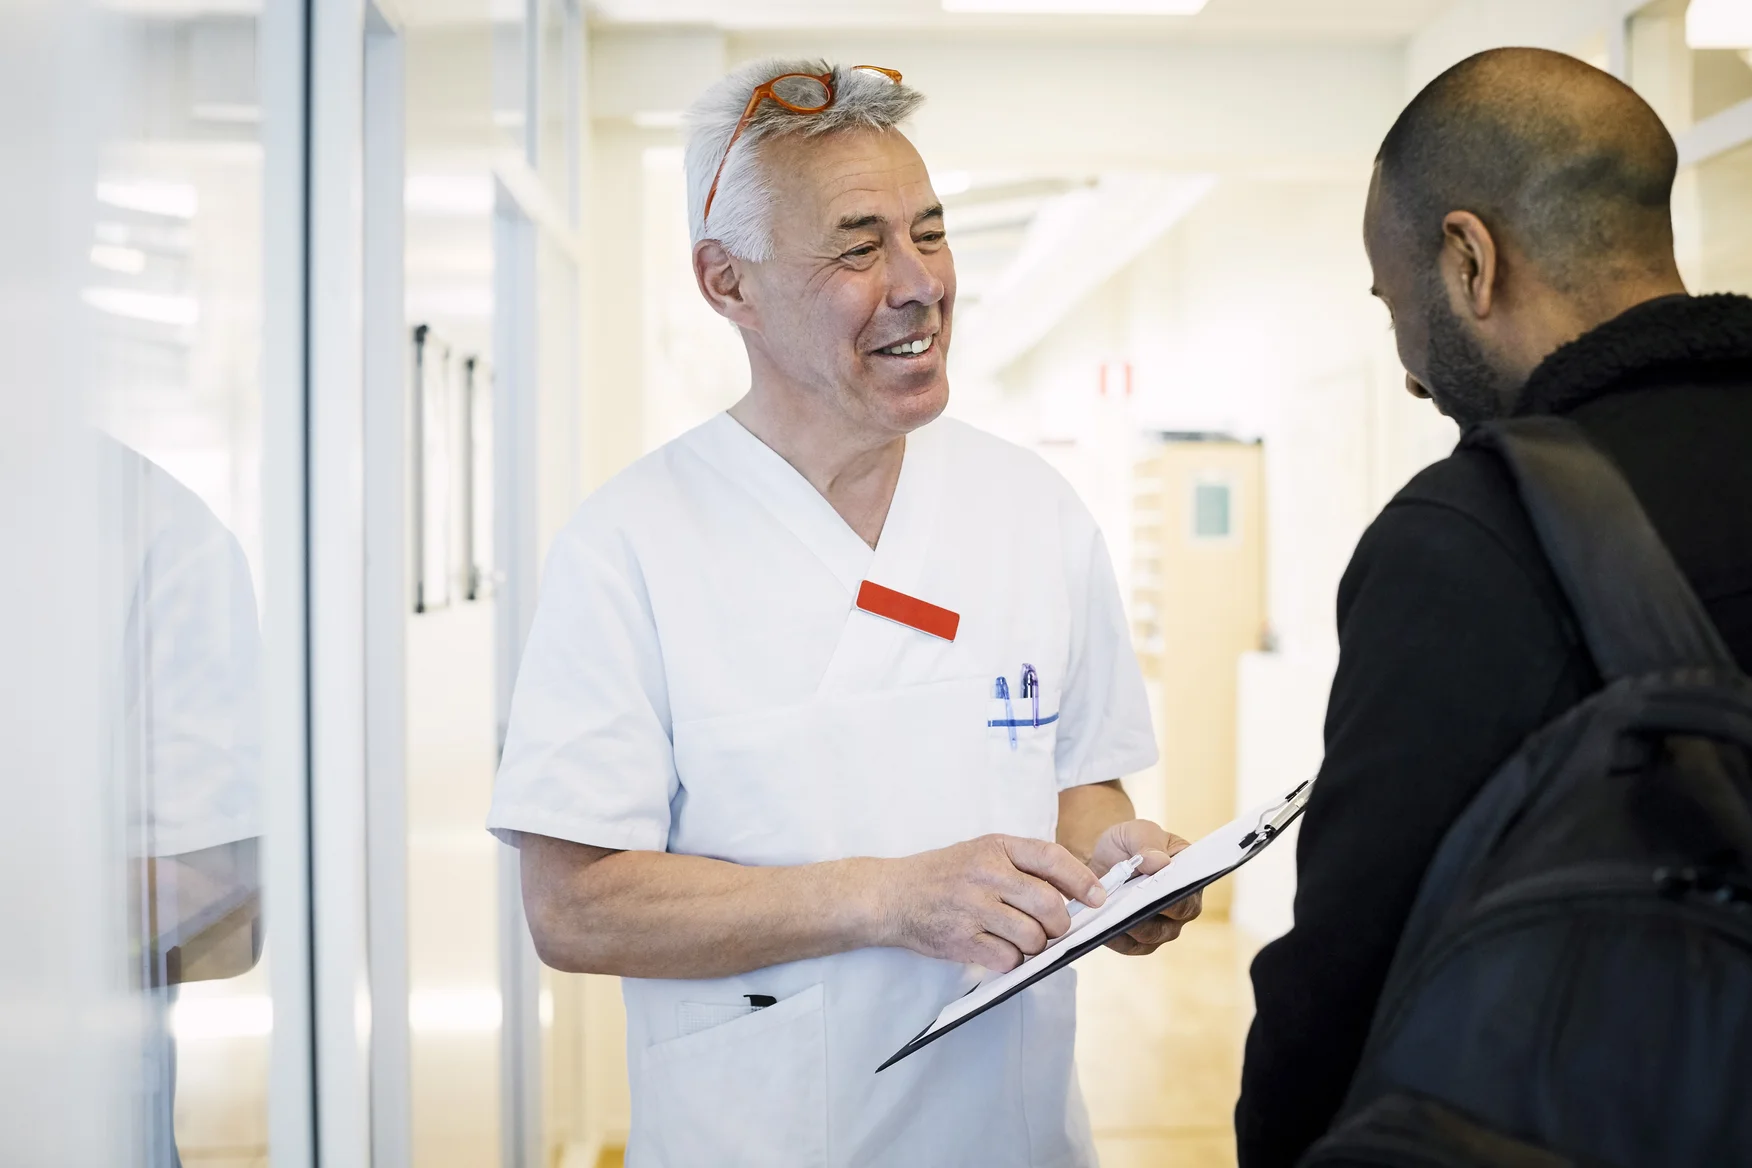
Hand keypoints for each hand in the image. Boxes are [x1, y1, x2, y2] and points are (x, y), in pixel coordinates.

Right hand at [873, 835, 1108, 972]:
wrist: (890, 895)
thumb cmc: (942, 875)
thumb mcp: (981, 853)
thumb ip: (1021, 865)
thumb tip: (1073, 890)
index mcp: (996, 847)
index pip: (1052, 858)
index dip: (1081, 880)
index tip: (1097, 897)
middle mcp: (986, 873)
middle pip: (1050, 905)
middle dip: (1060, 924)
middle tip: (1052, 929)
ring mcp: (973, 907)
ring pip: (1033, 937)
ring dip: (1036, 946)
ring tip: (1020, 940)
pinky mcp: (961, 939)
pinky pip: (1008, 959)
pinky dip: (1011, 961)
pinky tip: (997, 949)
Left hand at [1090, 819, 1199, 955]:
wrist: (1103, 856)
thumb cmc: (1129, 843)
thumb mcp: (1139, 832)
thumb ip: (1149, 843)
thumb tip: (1160, 862)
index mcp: (1189, 880)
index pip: (1188, 899)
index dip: (1173, 899)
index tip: (1154, 892)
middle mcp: (1181, 909)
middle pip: (1169, 925)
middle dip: (1146, 915)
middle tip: (1125, 904)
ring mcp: (1160, 927)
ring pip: (1148, 937)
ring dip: (1128, 925)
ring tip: (1108, 912)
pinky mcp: (1137, 940)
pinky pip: (1128, 945)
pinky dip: (1114, 936)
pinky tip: (1099, 926)